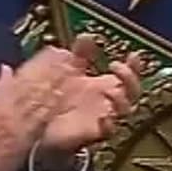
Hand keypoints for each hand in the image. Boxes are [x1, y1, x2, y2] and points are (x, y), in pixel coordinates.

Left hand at [37, 35, 141, 167]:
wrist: (36, 128)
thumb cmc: (52, 100)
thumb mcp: (64, 70)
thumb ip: (78, 54)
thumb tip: (87, 37)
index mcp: (101, 86)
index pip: (126, 75)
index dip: (135, 66)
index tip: (134, 55)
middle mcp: (105, 102)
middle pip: (133, 92)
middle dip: (130, 78)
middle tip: (117, 67)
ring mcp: (103, 118)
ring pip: (127, 110)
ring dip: (121, 98)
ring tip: (110, 91)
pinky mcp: (95, 134)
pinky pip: (110, 130)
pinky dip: (110, 123)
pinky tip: (103, 116)